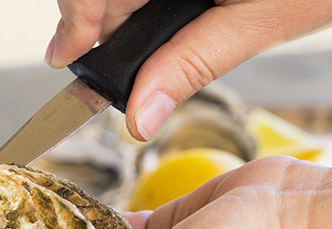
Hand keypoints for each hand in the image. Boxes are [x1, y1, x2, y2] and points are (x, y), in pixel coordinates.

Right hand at [46, 0, 331, 139]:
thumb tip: (140, 115)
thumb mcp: (264, 19)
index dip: (72, 20)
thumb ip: (193, 61)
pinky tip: (160, 24)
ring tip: (136, 56)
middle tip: (102, 68)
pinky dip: (148, 6)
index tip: (68, 59)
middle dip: (99, 26)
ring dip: (125, 18)